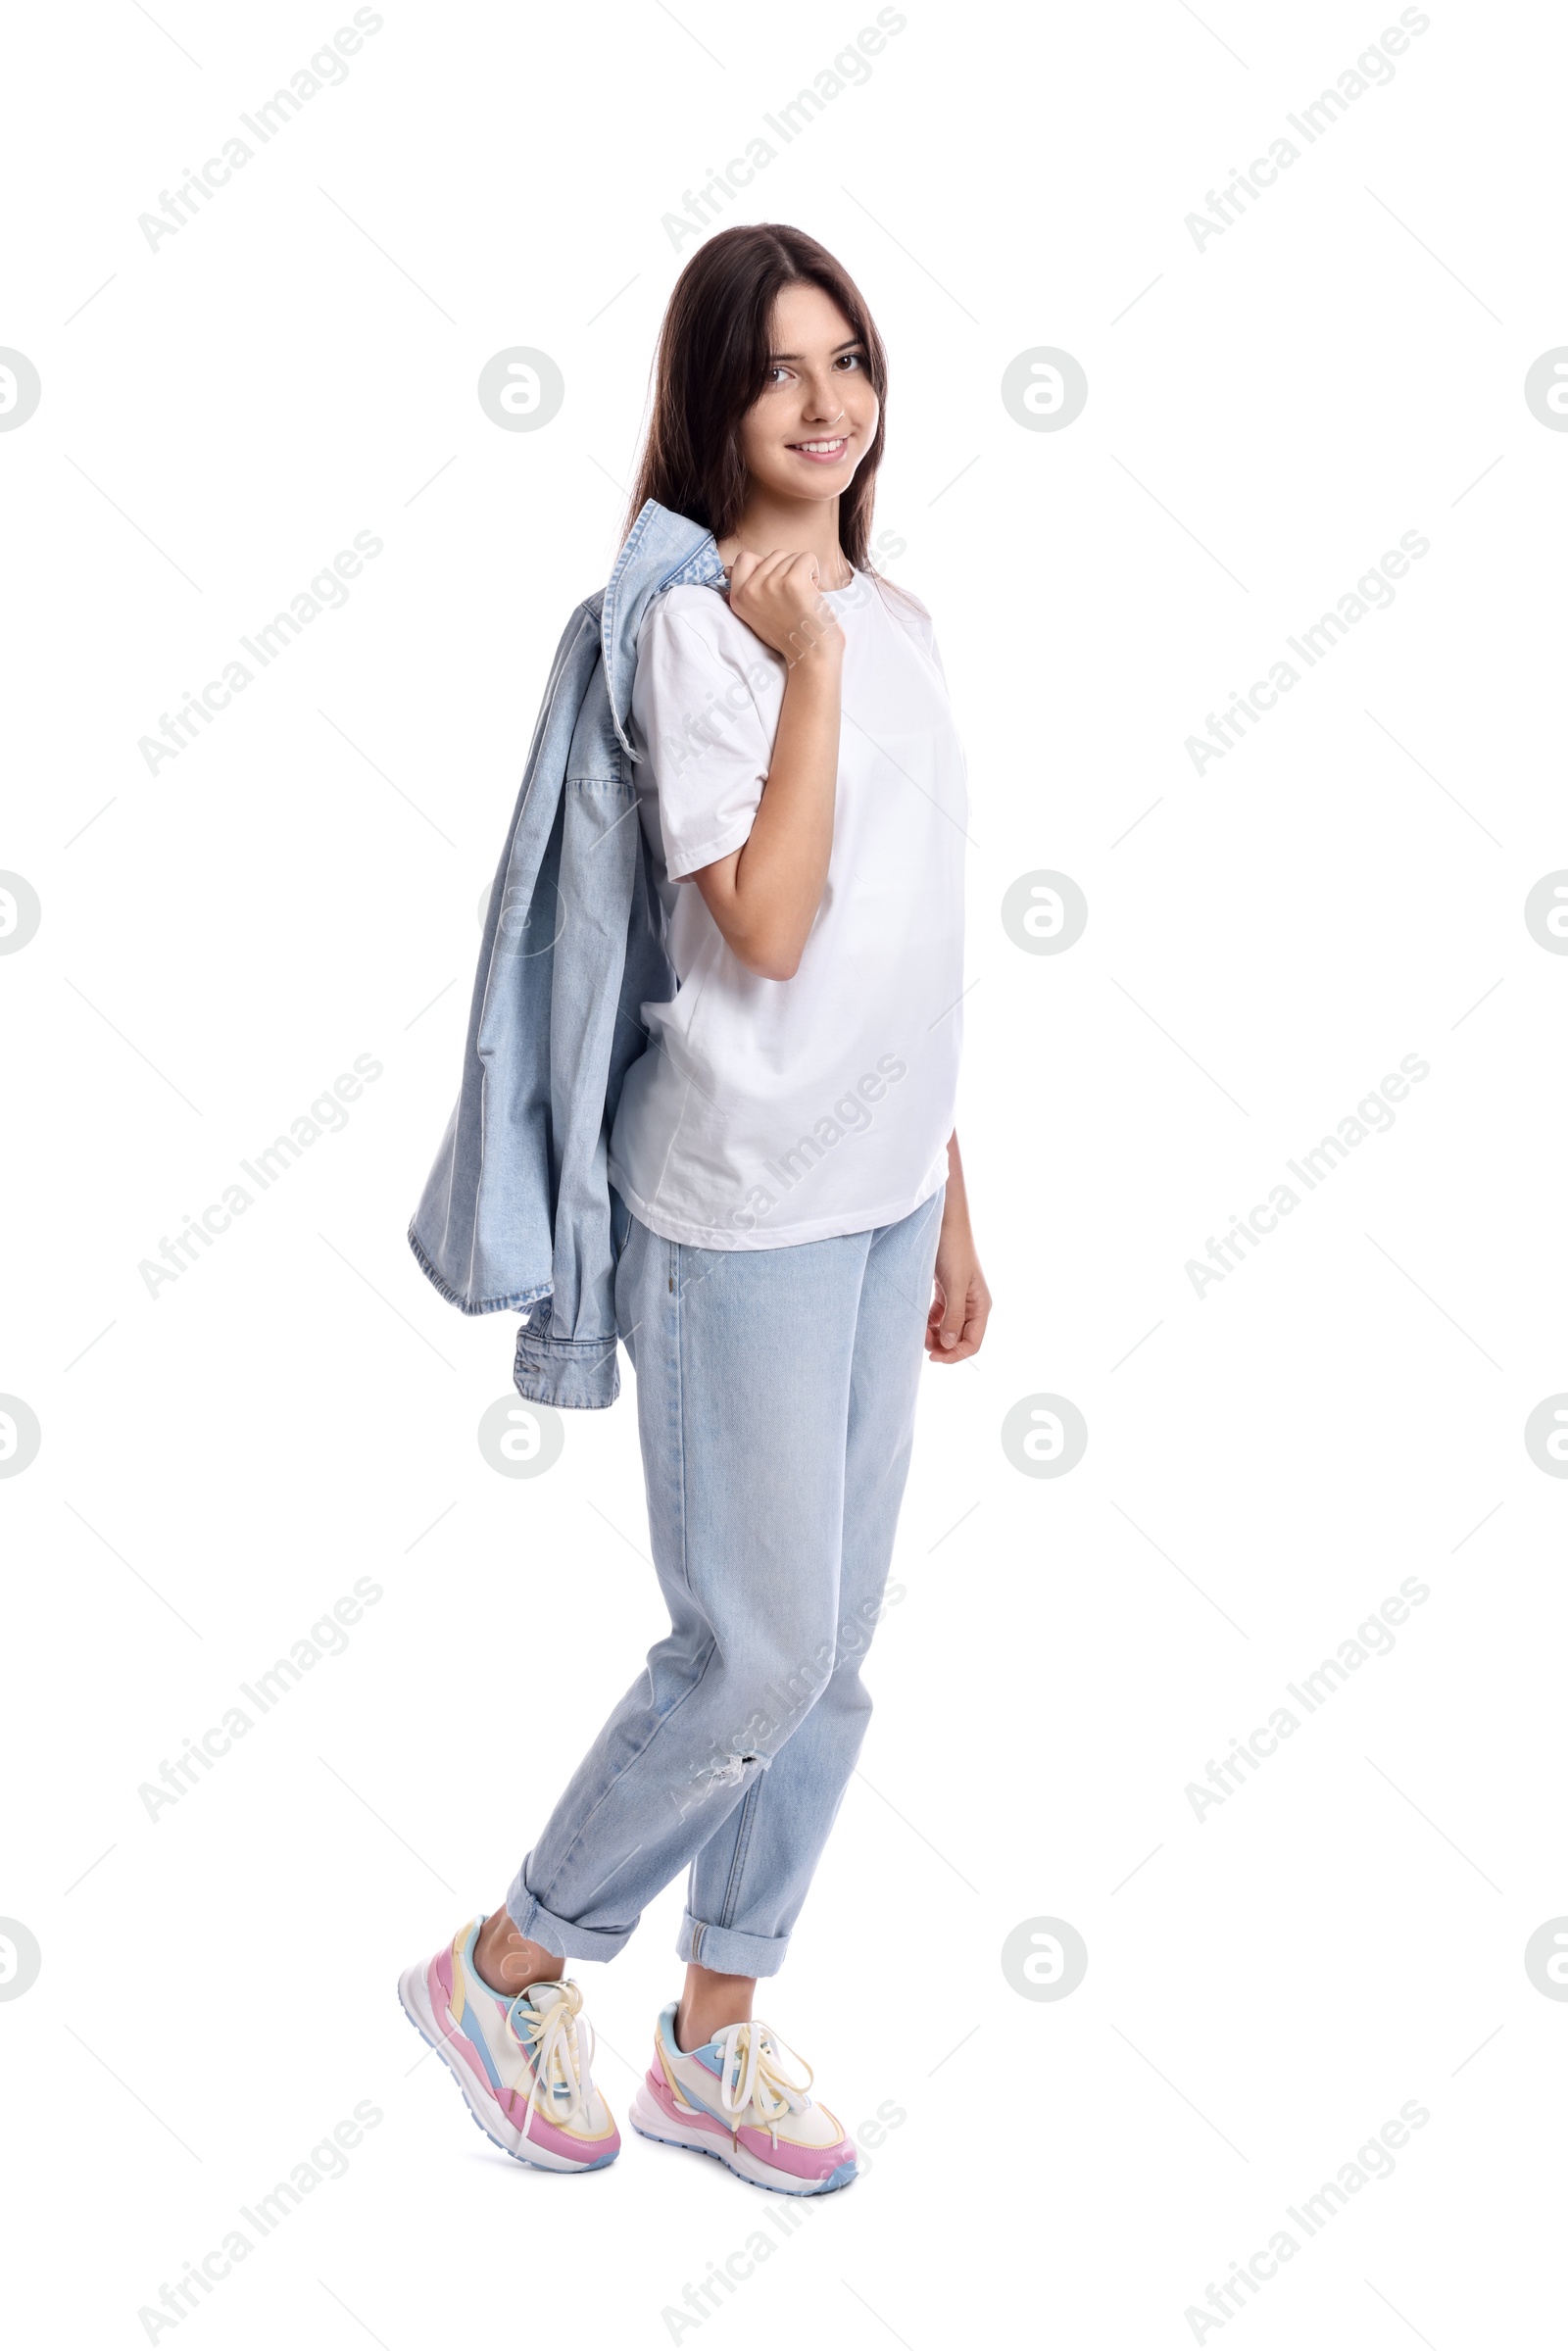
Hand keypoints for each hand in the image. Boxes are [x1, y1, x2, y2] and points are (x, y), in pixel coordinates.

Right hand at [726, 548, 843, 667]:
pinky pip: (807, 558)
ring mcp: (770, 585)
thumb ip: (745, 591)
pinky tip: (813, 593)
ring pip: (791, 556)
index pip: (744, 558)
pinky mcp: (793, 582)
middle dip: (789, 570)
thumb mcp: (755, 614)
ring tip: (803, 598)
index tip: (776, 585)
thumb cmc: (789, 635)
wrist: (811, 656)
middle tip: (793, 598)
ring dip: (803, 573)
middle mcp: (750, 590)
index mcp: (737, 598)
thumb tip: (726, 569)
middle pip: (774, 555)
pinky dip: (815, 572)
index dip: (764, 565)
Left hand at [926, 1229, 990, 1362]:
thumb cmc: (952, 1250)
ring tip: (919, 1331)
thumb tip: (949, 1344)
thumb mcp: (954, 1285)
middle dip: (943, 1345)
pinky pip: (939, 1315)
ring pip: (948, 1328)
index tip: (933, 1357)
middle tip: (922, 1343)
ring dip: (934, 1335)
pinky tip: (919, 1321)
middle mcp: (972, 1304)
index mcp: (981, 1305)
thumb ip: (953, 1316)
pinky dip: (929, 1322)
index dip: (955, 1354)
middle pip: (960, 1338)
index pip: (973, 1343)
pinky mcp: (946, 1291)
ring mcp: (959, 1298)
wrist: (943, 1222)